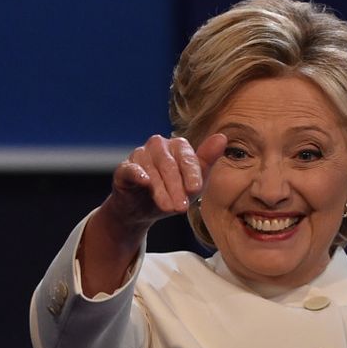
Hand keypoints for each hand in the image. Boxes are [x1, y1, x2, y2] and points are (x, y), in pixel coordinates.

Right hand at [103, 133, 226, 234]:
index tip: (195, 189)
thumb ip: (207, 161)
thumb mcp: (194, 182)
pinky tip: (144, 182)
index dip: (192, 174)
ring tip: (169, 208)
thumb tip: (222, 137)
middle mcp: (158, 145)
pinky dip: (137, 174)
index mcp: (178, 146)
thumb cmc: (174, 191)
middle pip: (169, 165)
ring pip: (152, 171)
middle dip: (177, 188)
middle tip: (182, 208)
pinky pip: (131, 169)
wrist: (144, 209)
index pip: (187, 158)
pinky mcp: (124, 167)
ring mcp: (140, 154)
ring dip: (161, 191)